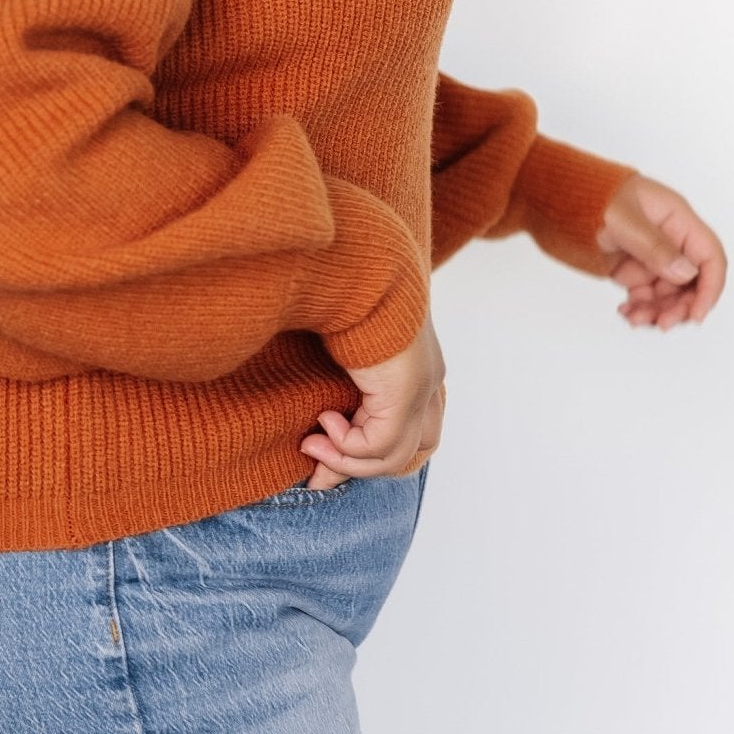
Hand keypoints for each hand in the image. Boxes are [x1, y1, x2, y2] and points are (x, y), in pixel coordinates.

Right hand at [299, 309, 445, 489]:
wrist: (354, 261)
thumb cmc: (339, 291)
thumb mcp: (336, 350)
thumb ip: (332, 384)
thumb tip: (307, 423)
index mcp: (415, 367)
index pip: (411, 432)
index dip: (368, 454)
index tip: (320, 461)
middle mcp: (426, 382)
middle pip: (412, 452)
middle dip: (362, 468)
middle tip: (318, 472)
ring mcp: (421, 389)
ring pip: (396, 458)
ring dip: (346, 462)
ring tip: (311, 444)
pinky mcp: (405, 392)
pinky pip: (380, 445)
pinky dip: (346, 445)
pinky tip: (323, 421)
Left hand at [596, 172, 726, 329]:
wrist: (558, 197)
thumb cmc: (591, 195)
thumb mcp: (623, 219)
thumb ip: (654, 246)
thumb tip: (687, 273)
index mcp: (677, 220)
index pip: (709, 256)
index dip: (710, 288)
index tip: (696, 314)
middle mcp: (670, 240)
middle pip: (692, 282)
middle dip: (680, 307)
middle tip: (661, 323)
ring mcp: (651, 256)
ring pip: (668, 294)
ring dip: (657, 311)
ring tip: (635, 318)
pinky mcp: (632, 268)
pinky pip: (646, 295)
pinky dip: (640, 308)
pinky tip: (625, 312)